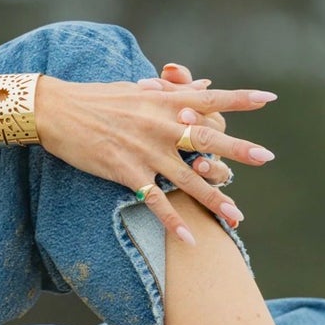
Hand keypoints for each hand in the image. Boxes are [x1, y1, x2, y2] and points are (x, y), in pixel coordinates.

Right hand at [34, 70, 276, 246]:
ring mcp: (144, 150)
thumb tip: (205, 85)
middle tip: (266, 157)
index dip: (239, 99)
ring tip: (237, 217)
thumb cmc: (97, 98)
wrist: (56, 110)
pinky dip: (173, 222)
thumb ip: (173, 92)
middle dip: (237, 149)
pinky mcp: (126, 171)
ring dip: (214, 199)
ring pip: (187, 178)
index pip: (209, 98)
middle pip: (206, 138)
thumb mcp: (137, 90)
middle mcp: (160, 125)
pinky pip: (155, 201)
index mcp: (164, 102)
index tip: (268, 99)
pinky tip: (190, 239)